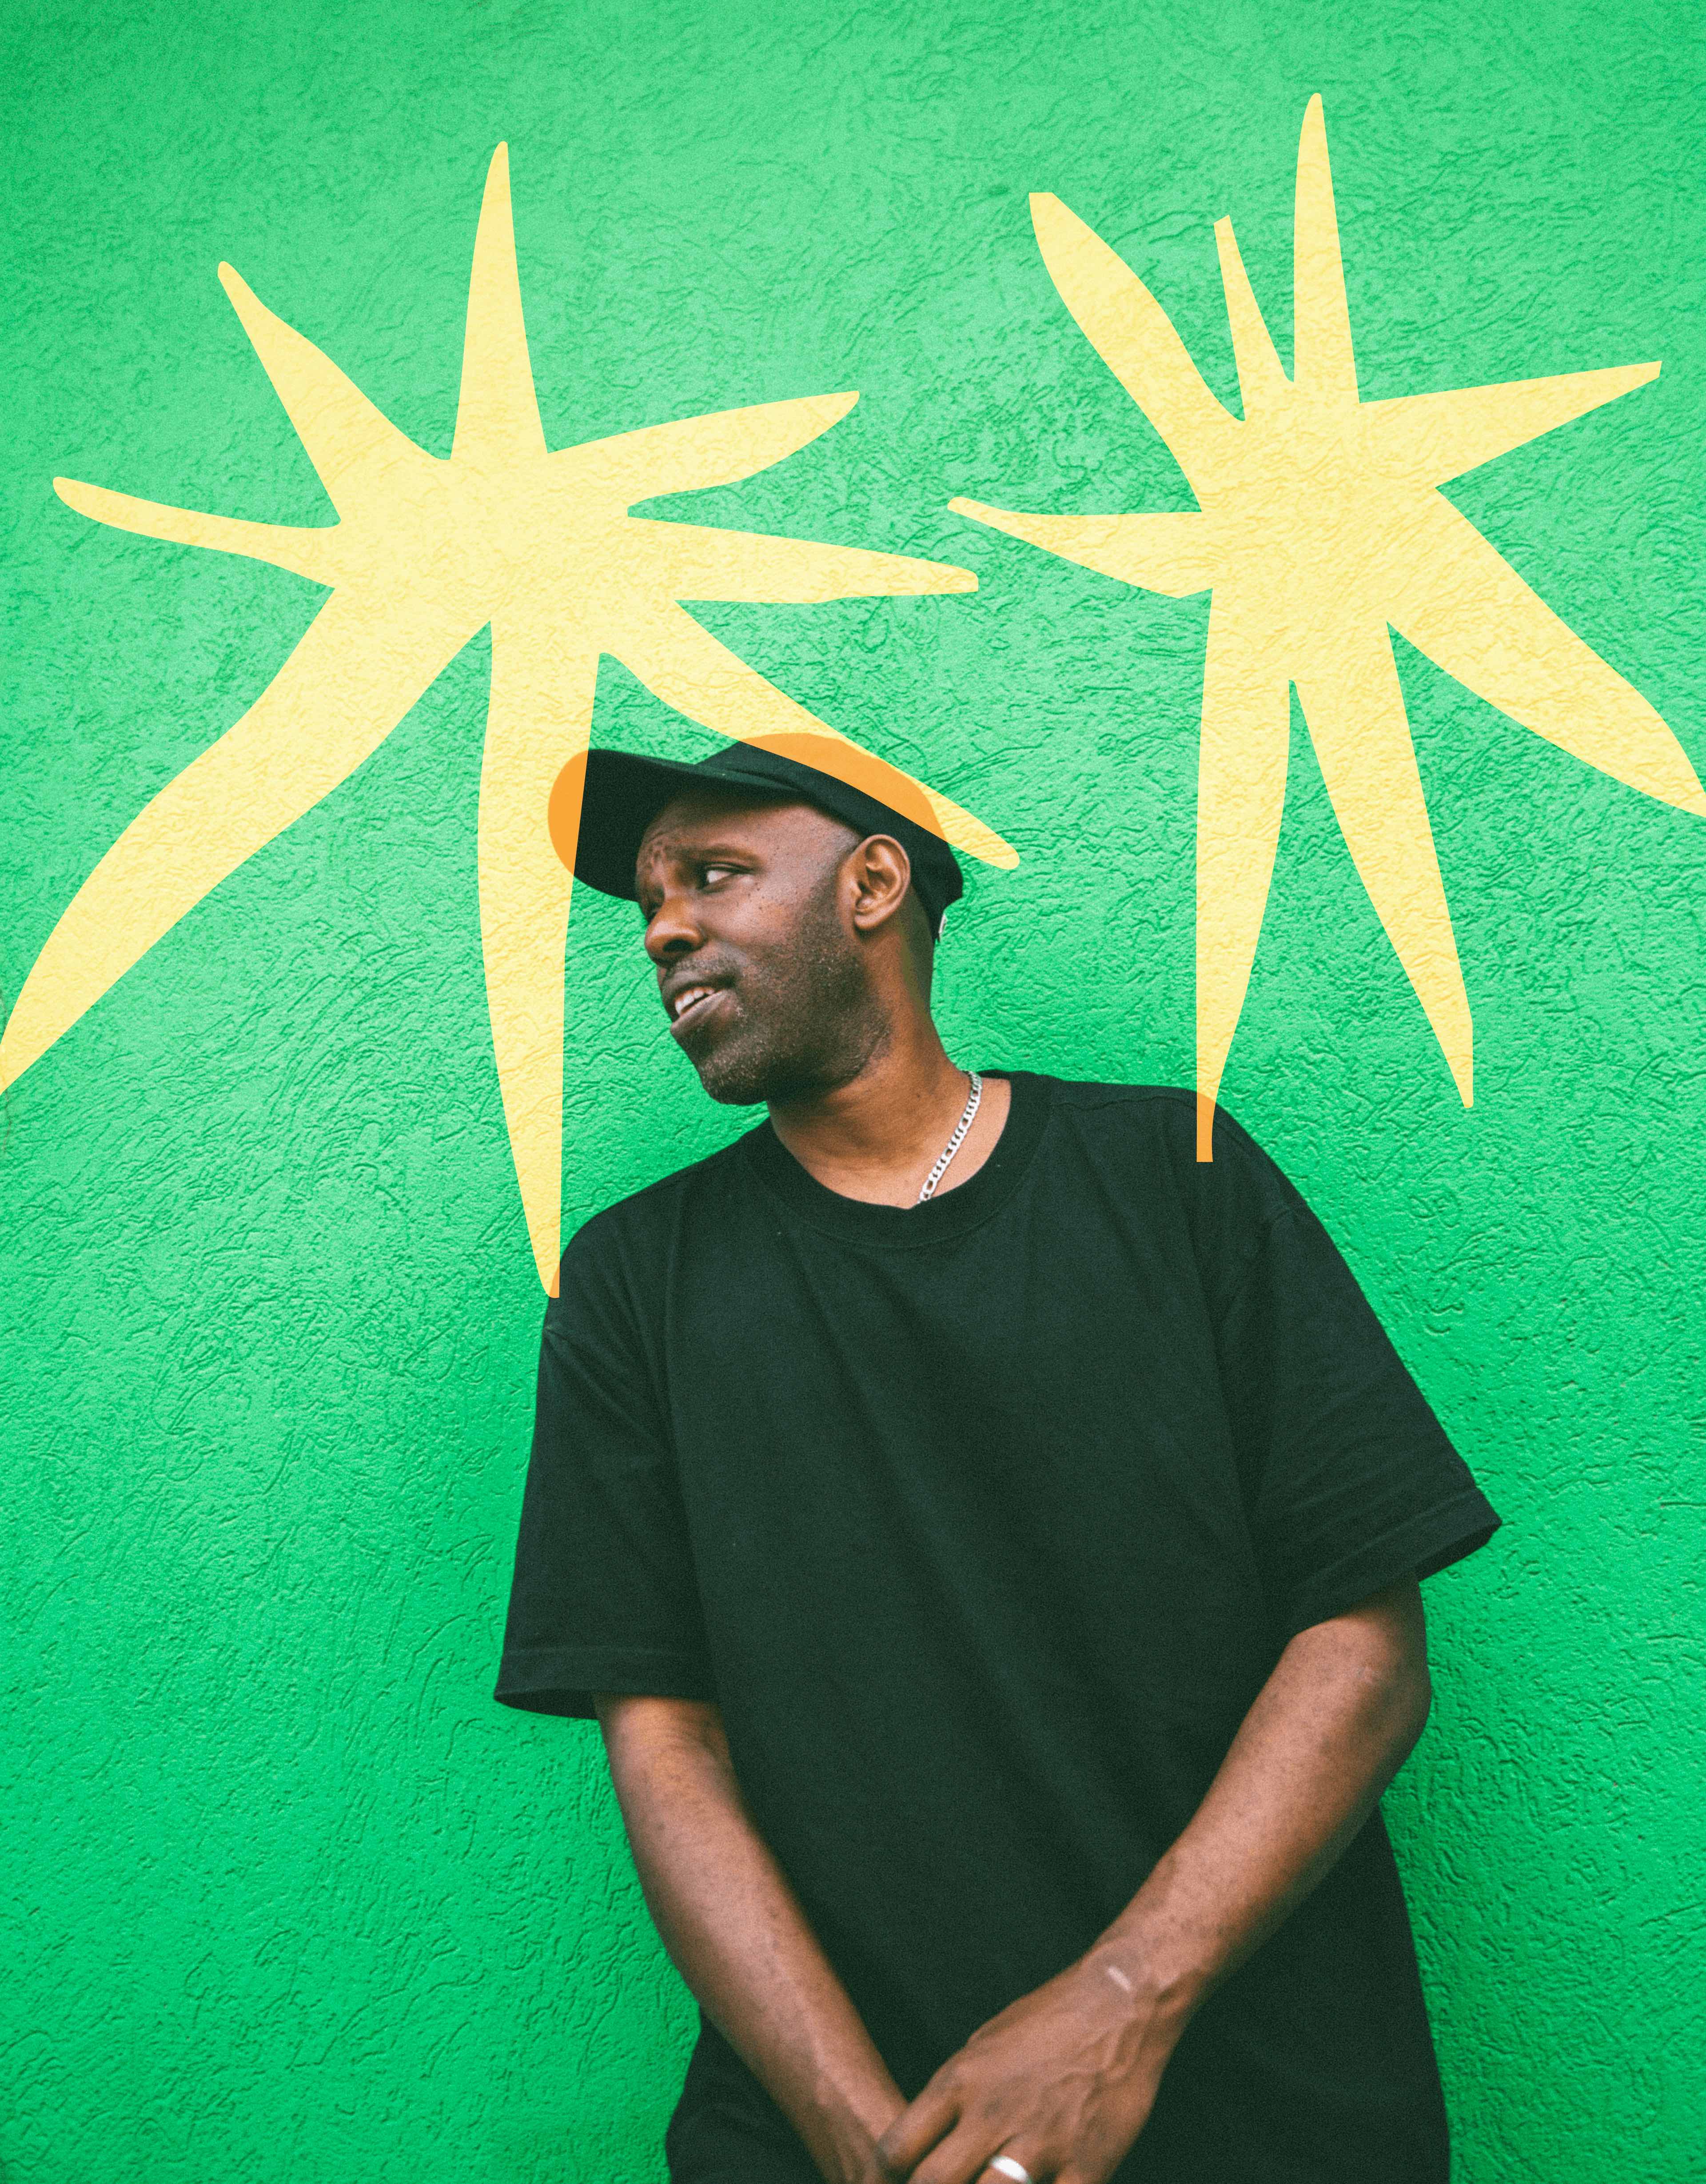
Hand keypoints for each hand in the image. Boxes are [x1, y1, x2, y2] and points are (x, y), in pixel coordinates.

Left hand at [874, 1954, 1189, 2183]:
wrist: (1120, 2002)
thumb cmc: (1049, 2018)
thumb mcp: (985, 2042)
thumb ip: (957, 2093)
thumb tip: (932, 2139)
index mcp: (961, 2081)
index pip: (897, 2147)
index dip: (888, 2175)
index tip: (900, 2181)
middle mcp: (993, 2114)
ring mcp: (1041, 2143)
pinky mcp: (1088, 2166)